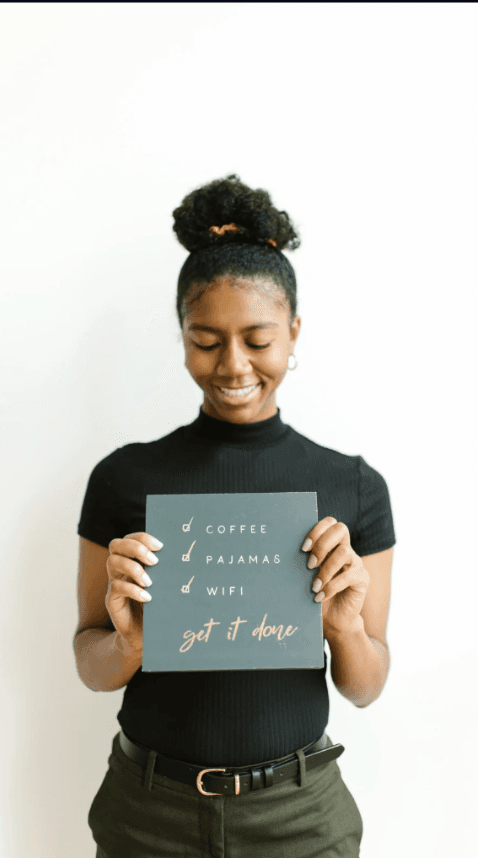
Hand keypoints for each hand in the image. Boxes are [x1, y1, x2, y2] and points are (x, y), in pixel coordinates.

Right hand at [106, 532, 162, 654]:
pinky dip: (132, 590)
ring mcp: (115, 582)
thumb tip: (185, 553)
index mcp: (133, 559)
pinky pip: (116, 587)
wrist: (145, 634)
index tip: (161, 546)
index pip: (130, 538)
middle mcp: (121, 567)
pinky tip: (148, 597)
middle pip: (115, 544)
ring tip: (150, 582)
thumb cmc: (158, 604)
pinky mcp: (112, 599)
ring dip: (133, 568)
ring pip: (112, 562)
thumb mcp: (164, 585)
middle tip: (154, 561)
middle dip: (135, 548)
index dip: (142, 538)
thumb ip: (167, 570)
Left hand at [301, 516, 368, 635]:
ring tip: (314, 586)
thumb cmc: (316, 594)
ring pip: (344, 552)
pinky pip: (349, 576)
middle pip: (341, 529)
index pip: (330, 523)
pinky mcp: (362, 579)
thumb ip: (303, 561)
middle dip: (322, 544)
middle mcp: (346, 550)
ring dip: (326, 569)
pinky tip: (320, 597)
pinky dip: (331, 587)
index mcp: (333, 544)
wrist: (332, 620)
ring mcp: (356, 563)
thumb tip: (282, 550)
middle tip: (309, 564)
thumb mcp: (307, 576)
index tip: (303, 548)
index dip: (317, 530)